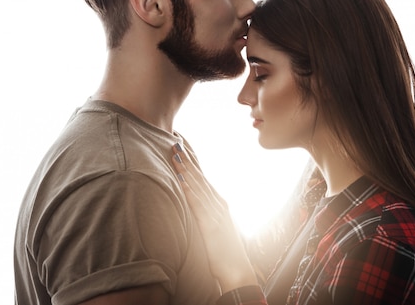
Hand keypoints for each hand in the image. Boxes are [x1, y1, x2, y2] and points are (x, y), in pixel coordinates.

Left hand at [172, 145, 257, 292]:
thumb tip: (199, 210)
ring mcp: (216, 214)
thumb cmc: (227, 253)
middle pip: (200, 177)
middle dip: (187, 160)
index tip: (182, 150)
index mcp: (220, 205)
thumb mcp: (218, 230)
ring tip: (175, 154)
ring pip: (198, 186)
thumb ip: (209, 217)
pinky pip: (197, 204)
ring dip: (186, 169)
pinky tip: (181, 180)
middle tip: (176, 143)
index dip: (192, 164)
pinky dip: (189, 190)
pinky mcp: (211, 225)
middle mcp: (219, 205)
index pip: (203, 179)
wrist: (238, 271)